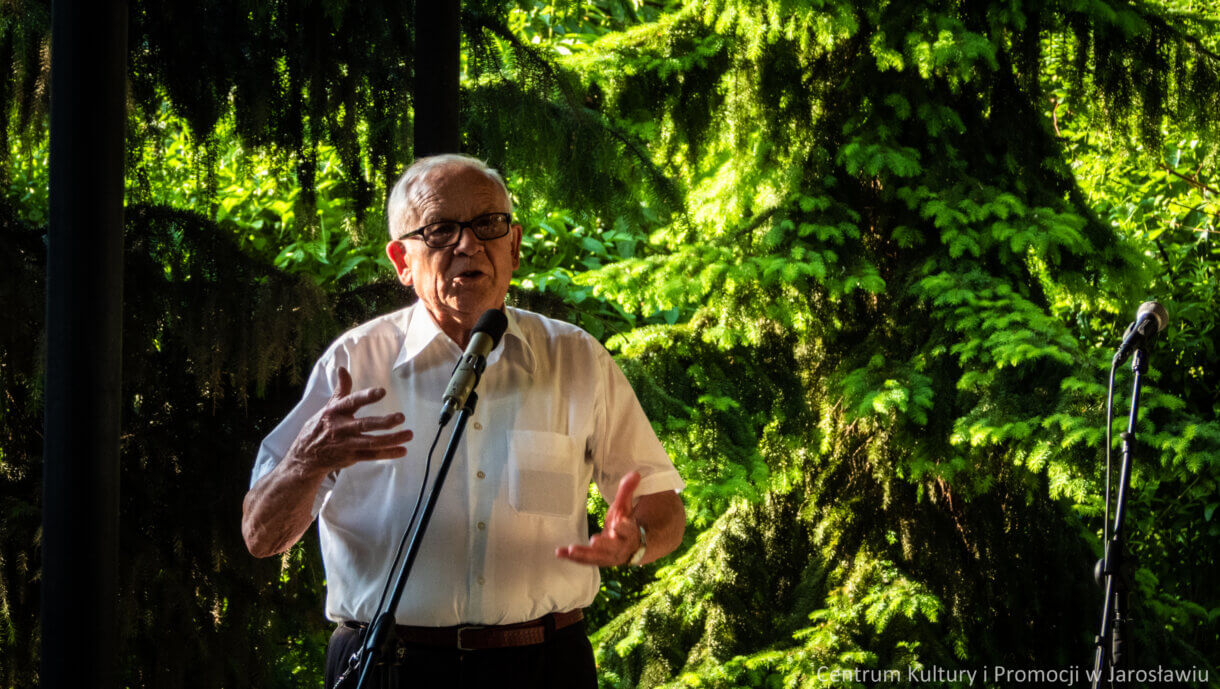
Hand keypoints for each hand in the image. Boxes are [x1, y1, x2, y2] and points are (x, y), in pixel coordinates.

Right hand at [284, 366, 413, 473]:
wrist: (305, 455)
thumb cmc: (321, 426)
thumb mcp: (328, 407)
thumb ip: (340, 389)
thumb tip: (342, 368)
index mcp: (335, 412)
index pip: (352, 402)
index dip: (367, 396)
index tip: (382, 392)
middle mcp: (341, 428)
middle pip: (365, 425)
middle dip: (384, 422)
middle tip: (401, 417)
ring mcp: (346, 444)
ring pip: (372, 442)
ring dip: (392, 440)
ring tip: (409, 434)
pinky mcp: (351, 458)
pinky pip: (372, 456)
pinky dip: (388, 454)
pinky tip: (402, 450)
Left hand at [556, 471, 641, 566]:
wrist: (630, 547)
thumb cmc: (624, 524)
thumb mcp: (625, 507)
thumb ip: (627, 491)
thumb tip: (634, 473)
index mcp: (629, 533)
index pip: (628, 530)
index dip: (624, 528)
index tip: (618, 523)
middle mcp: (619, 547)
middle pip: (612, 548)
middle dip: (603, 545)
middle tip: (594, 541)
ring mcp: (608, 556)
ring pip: (596, 557)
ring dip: (583, 554)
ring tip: (571, 550)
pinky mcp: (596, 560)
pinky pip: (584, 561)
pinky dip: (571, 558)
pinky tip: (559, 553)